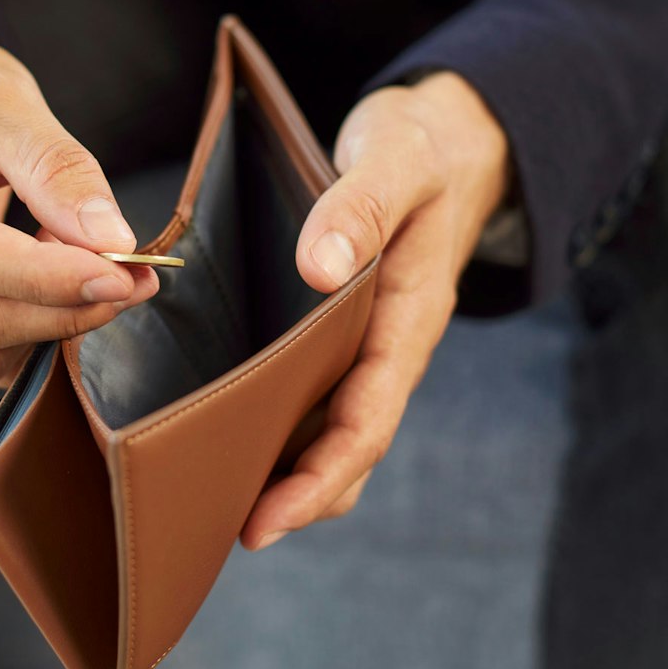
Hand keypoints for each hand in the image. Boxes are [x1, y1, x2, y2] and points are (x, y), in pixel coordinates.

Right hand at [0, 0, 157, 386]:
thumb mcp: (2, 99)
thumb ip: (57, 168)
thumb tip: (112, 241)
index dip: (49, 278)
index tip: (122, 273)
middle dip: (65, 308)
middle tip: (135, 277)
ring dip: (54, 327)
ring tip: (100, 270)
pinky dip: (31, 333)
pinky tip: (58, 285)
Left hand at [241, 72, 510, 548]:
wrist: (445, 141)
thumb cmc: (421, 150)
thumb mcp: (396, 162)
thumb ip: (362, 209)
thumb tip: (319, 271)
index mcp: (409, 317)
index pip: (371, 419)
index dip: (322, 477)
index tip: (268, 518)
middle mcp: (390, 342)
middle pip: (350, 443)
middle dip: (298, 494)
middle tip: (226, 527)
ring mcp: (368, 339)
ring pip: (333, 425)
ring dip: (289, 468)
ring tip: (221, 497)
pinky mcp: (345, 326)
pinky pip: (318, 389)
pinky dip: (283, 421)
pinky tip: (234, 427)